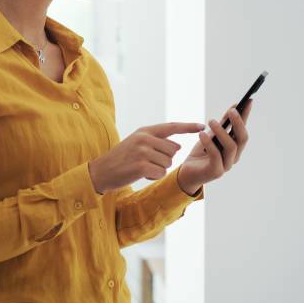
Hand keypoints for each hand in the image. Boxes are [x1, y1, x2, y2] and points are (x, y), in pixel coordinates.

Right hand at [88, 122, 204, 193]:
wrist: (101, 171)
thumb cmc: (122, 158)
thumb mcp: (137, 142)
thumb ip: (156, 141)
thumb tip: (177, 147)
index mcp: (145, 131)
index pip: (171, 126)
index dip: (188, 127)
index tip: (202, 126)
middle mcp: (145, 138)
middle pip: (173, 150)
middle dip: (166, 159)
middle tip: (148, 162)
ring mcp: (142, 151)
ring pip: (168, 163)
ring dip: (159, 169)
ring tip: (142, 167)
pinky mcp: (141, 166)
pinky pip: (160, 173)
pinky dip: (153, 176)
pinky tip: (141, 174)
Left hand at [177, 99, 252, 195]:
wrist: (187, 173)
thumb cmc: (200, 153)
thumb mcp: (211, 135)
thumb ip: (222, 125)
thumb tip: (233, 108)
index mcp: (235, 148)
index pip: (243, 130)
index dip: (246, 116)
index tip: (248, 101)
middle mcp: (234, 157)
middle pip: (242, 139)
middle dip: (238, 123)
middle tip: (231, 111)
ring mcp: (226, 166)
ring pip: (231, 147)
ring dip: (222, 132)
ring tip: (211, 121)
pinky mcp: (216, 172)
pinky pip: (215, 155)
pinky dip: (209, 143)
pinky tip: (202, 134)